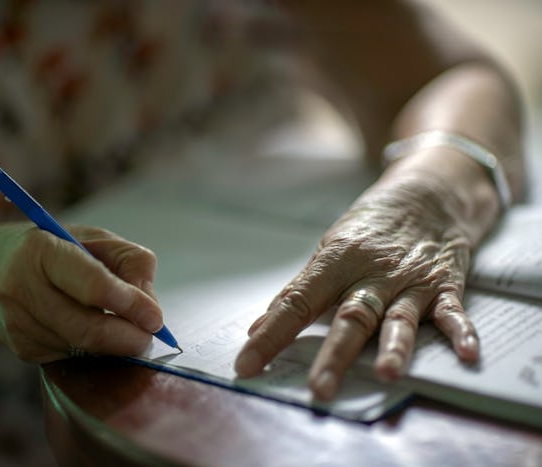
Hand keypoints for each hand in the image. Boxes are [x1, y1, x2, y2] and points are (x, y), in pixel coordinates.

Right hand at [0, 223, 161, 361]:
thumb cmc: (51, 248)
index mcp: (42, 251)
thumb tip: (149, 304)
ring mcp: (19, 324)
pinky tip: (91, 328)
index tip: (155, 317)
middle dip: (128, 338)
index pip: (93, 286)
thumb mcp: (91, 238)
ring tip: (123, 326)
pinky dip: (94, 348)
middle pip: (88, 329)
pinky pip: (73, 356)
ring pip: (84, 348)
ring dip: (114, 344)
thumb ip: (128, 261)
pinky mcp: (22, 349)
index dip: (130, 304)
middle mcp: (23, 289)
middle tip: (150, 335)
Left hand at [234, 181, 479, 398]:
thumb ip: (300, 291)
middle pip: (350, 317)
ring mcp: (410, 280)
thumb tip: (260, 327)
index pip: (296, 302)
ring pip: (399, 316)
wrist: (425, 196)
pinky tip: (466, 353)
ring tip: (387, 372)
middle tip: (318, 388)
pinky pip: (452, 310)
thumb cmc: (368, 230)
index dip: (271, 335)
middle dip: (334, 354)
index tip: (246, 364)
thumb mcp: (329, 251)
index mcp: (335, 262)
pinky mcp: (444, 284)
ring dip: (394, 345)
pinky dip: (460, 331)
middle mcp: (372, 273)